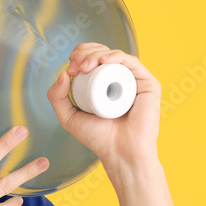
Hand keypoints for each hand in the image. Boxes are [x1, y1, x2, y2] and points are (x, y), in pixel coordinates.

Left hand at [46, 42, 160, 168]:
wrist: (120, 152)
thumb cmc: (98, 137)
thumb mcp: (68, 117)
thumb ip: (57, 97)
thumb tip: (63, 74)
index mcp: (104, 83)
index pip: (92, 59)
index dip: (80, 56)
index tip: (70, 69)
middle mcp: (119, 79)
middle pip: (102, 53)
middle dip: (86, 53)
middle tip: (76, 66)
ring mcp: (134, 81)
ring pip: (115, 56)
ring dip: (97, 54)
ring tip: (85, 67)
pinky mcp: (148, 84)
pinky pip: (133, 63)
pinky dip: (117, 57)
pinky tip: (104, 61)